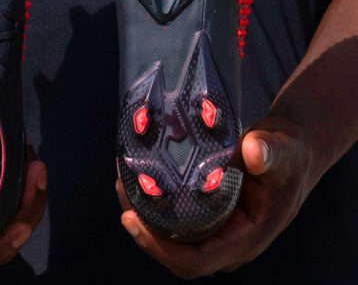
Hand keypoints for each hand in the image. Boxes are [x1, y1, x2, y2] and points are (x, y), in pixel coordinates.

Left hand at [117, 111, 324, 278]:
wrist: (289, 151)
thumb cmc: (289, 155)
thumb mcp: (284, 151)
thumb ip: (270, 152)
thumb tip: (253, 151)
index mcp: (245, 238)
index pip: (194, 260)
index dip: (159, 248)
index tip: (131, 220)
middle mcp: (226, 239)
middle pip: (174, 249)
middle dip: (142, 225)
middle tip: (122, 187)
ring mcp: (215, 227)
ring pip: (171, 232)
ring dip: (143, 210)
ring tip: (124, 177)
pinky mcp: (208, 210)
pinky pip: (175, 214)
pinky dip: (155, 198)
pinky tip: (140, 174)